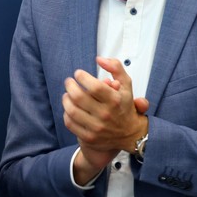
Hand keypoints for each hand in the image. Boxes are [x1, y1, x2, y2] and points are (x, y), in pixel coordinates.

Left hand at [63, 57, 148, 183]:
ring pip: (71, 110)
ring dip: (66, 99)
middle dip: (70, 85)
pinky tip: (69, 108)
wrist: (130, 134)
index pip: (94, 86)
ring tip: (67, 94)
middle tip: (69, 82)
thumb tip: (100, 59)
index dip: (82, 77)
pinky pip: (70, 123)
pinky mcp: (89, 137)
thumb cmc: (124, 106)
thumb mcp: (127, 85)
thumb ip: (116, 68)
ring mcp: (96, 128)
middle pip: (79, 97)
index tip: (78, 74)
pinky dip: (66, 113)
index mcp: (115, 101)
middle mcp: (106, 115)